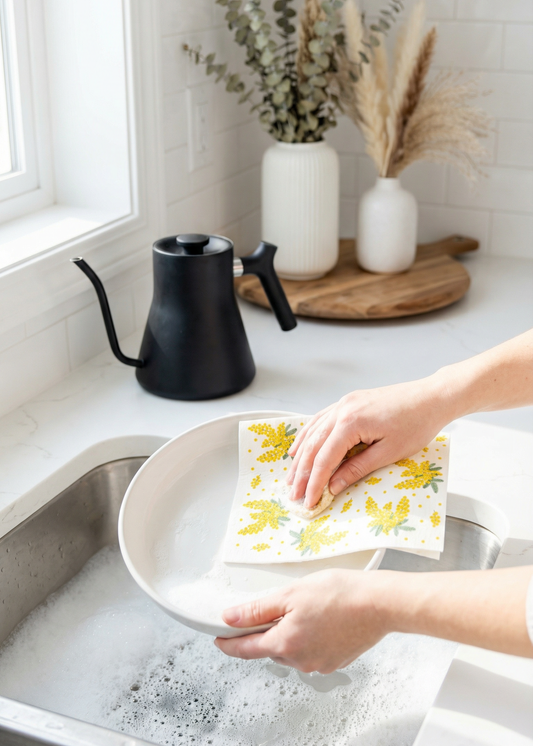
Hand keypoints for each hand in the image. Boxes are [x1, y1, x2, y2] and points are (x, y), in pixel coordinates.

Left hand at [215, 570, 388, 673]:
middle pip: (270, 649)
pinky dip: (309, 639)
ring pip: (292, 652)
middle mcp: (301, 661)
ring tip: (304, 609)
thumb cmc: (340, 593)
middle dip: (266, 633)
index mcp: (286, 643)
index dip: (229, 643)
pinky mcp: (336, 661)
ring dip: (289, 635)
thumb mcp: (291, 593)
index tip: (218, 639)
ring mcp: (320, 664)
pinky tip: (320, 619)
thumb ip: (258, 609)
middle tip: (273, 609)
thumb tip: (230, 618)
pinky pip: (311, 652)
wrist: (380, 603)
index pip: (247, 648)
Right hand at [286, 375, 448, 508]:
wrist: (431, 397)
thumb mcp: (389, 452)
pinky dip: (308, 435)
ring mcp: (343, 403)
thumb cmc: (416, 423)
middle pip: (313, 445)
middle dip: (302, 472)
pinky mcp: (349, 402)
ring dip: (300, 455)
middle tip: (293, 494)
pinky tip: (300, 447)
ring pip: (313, 432)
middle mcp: (342, 409)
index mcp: (351, 422)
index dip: (314, 482)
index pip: (325, 458)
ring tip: (292, 476)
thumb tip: (334, 485)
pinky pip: (321, 420)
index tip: (309, 500)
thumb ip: (357, 468)